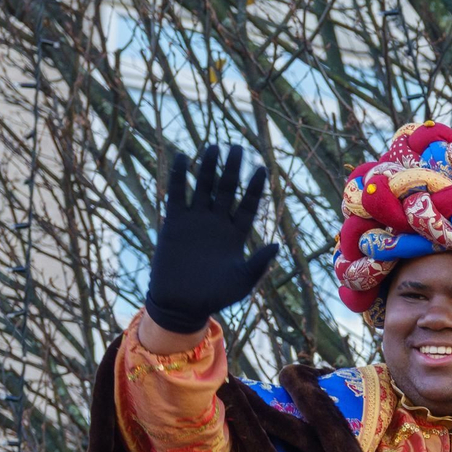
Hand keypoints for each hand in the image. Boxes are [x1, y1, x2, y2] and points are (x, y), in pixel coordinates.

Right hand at [144, 144, 279, 333]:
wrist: (181, 304)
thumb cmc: (215, 296)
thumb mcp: (242, 281)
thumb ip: (258, 263)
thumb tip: (276, 245)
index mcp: (236, 234)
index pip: (248, 204)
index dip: (255, 187)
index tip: (262, 168)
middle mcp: (217, 223)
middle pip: (227, 189)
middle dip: (232, 169)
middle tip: (238, 147)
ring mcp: (196, 220)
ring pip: (203, 187)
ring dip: (208, 167)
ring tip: (213, 147)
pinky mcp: (174, 222)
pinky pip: (177, 194)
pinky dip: (178, 176)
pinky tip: (181, 157)